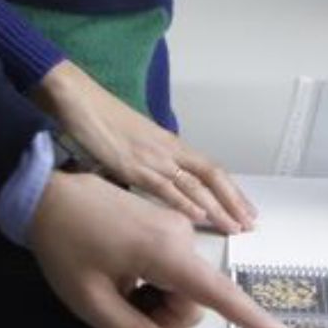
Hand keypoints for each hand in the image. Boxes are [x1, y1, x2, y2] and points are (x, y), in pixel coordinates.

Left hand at [27, 169, 289, 327]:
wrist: (45, 192)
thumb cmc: (65, 246)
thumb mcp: (93, 301)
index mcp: (167, 253)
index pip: (218, 294)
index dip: (250, 318)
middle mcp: (181, 236)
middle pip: (191, 302)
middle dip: (161, 318)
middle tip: (117, 310)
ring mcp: (174, 226)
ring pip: (181, 288)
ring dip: (154, 301)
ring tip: (113, 289)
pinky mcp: (164, 222)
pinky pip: (172, 268)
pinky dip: (152, 282)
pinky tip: (120, 274)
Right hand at [32, 60, 255, 232]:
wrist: (77, 99)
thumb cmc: (99, 118)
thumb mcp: (132, 142)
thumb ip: (147, 162)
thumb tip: (154, 183)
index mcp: (168, 143)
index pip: (210, 168)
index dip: (231, 190)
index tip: (246, 208)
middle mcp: (167, 149)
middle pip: (211, 176)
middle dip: (233, 201)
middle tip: (250, 224)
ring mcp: (152, 157)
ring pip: (194, 185)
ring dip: (217, 208)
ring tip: (234, 228)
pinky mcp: (133, 165)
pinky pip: (165, 187)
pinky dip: (184, 203)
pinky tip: (198, 217)